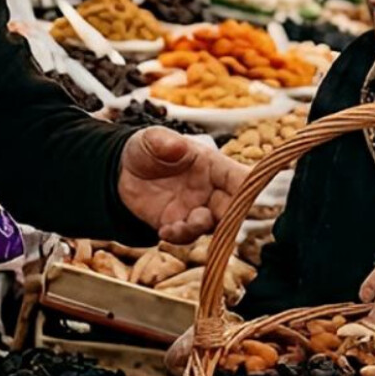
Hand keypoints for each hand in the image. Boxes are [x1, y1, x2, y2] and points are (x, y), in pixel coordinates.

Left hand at [117, 128, 244, 243]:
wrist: (123, 172)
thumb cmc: (147, 149)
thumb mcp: (152, 139)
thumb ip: (163, 141)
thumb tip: (177, 145)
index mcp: (214, 166)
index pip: (242, 178)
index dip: (251, 189)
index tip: (249, 197)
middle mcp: (211, 190)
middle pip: (235, 208)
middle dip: (232, 217)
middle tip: (215, 217)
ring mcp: (197, 210)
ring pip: (213, 226)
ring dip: (200, 228)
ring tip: (179, 224)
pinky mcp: (179, 225)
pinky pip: (187, 237)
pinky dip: (179, 236)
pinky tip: (164, 232)